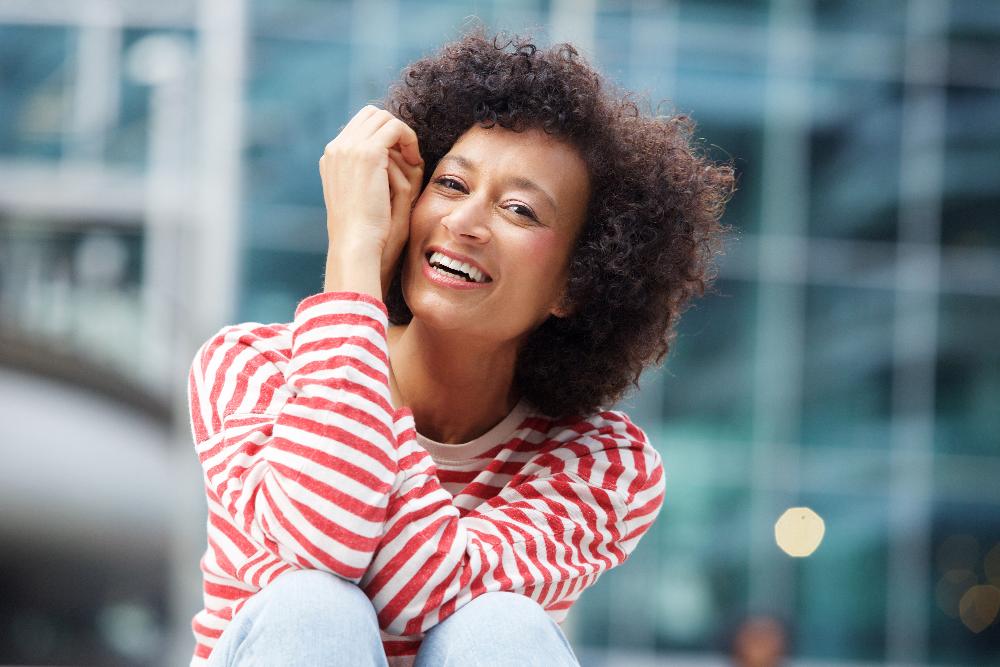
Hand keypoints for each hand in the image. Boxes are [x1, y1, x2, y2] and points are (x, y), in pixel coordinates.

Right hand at [319, 106, 422, 294]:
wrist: (355, 243)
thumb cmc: (361, 231)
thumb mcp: (358, 198)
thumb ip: (363, 176)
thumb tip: (384, 163)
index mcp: (330, 158)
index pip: (359, 125)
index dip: (382, 133)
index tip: (397, 155)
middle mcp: (336, 148)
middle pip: (370, 115)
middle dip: (392, 128)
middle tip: (407, 151)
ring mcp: (349, 148)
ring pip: (383, 118)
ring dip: (402, 133)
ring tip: (413, 157)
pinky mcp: (367, 154)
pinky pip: (394, 128)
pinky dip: (408, 138)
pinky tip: (414, 159)